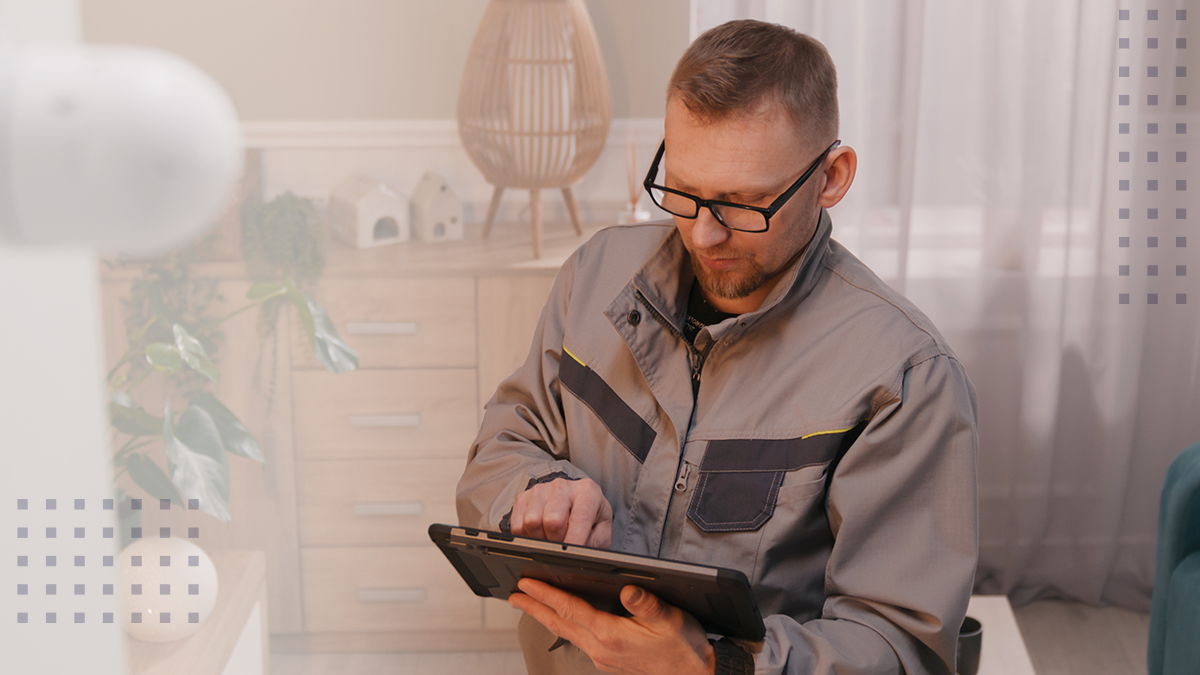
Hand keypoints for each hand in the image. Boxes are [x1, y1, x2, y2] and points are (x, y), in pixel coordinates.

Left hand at [509, 578, 714, 674]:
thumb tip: (627, 589)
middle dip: (534, 608)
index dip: (545, 595)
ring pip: (566, 633)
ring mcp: (603, 658)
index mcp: (610, 635)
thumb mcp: (670, 619)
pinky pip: (578, 640)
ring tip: (531, 606)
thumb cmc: (684, 649)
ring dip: (546, 618)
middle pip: (559, 623)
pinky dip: (564, 627)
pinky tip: (565, 622)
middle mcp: (601, 648)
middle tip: (514, 595)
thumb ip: (646, 603)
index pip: (569, 610)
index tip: (525, 584)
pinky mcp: (609, 662)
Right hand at [510, 477, 612, 546]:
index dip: (575, 541)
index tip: (571, 557)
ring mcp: (541, 489)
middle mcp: (562, 486)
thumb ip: (592, 544)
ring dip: (540, 540)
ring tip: (551, 539)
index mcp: (587, 491)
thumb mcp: (601, 533)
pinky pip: (517, 525)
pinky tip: (539, 534)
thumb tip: (575, 556)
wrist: (575, 504)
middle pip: (552, 520)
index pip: (580, 518)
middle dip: (556, 541)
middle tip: (562, 546)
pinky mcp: (523, 497)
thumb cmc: (590, 521)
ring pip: (531, 522)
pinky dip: (526, 537)